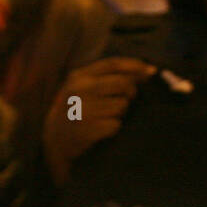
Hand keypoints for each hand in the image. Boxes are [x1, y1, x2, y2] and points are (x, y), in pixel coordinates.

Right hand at [42, 57, 156, 184]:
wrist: (54, 142)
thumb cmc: (75, 112)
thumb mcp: (82, 88)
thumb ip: (107, 78)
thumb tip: (146, 71)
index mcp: (79, 76)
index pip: (113, 64)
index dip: (135, 66)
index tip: (152, 71)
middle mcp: (80, 89)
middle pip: (123, 84)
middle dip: (130, 93)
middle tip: (124, 101)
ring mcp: (84, 109)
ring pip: (121, 105)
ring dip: (119, 113)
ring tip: (105, 118)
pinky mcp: (89, 128)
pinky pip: (116, 124)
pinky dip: (113, 128)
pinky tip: (102, 130)